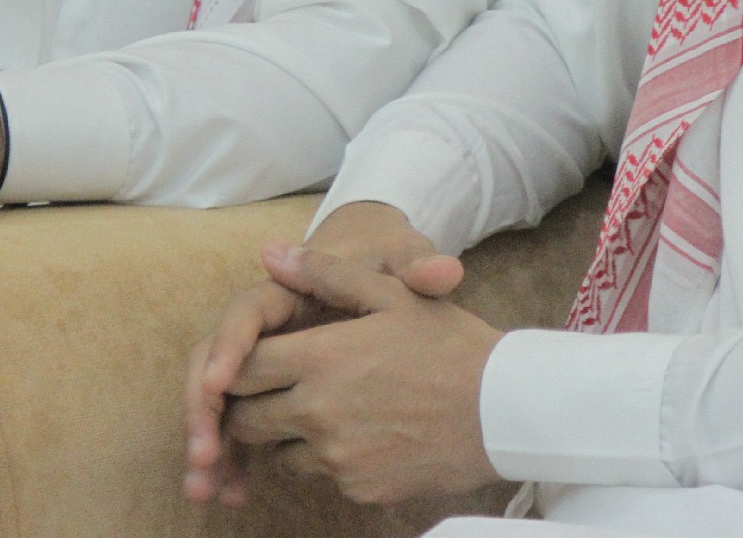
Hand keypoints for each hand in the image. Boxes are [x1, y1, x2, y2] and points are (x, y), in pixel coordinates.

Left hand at [218, 243, 501, 504]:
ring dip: (289, 434)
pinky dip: (329, 458)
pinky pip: (321, 476)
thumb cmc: (451, 345)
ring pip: (278, 453)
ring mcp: (336, 458)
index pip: (241, 368)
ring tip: (330, 409)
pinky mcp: (357, 488)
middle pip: (246, 419)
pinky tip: (364, 434)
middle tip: (282, 386)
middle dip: (252, 403)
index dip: (238, 364)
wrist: (504, 411)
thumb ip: (326, 273)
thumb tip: (270, 254)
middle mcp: (317, 413)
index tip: (255, 359)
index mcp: (322, 359)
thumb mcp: (393, 294)